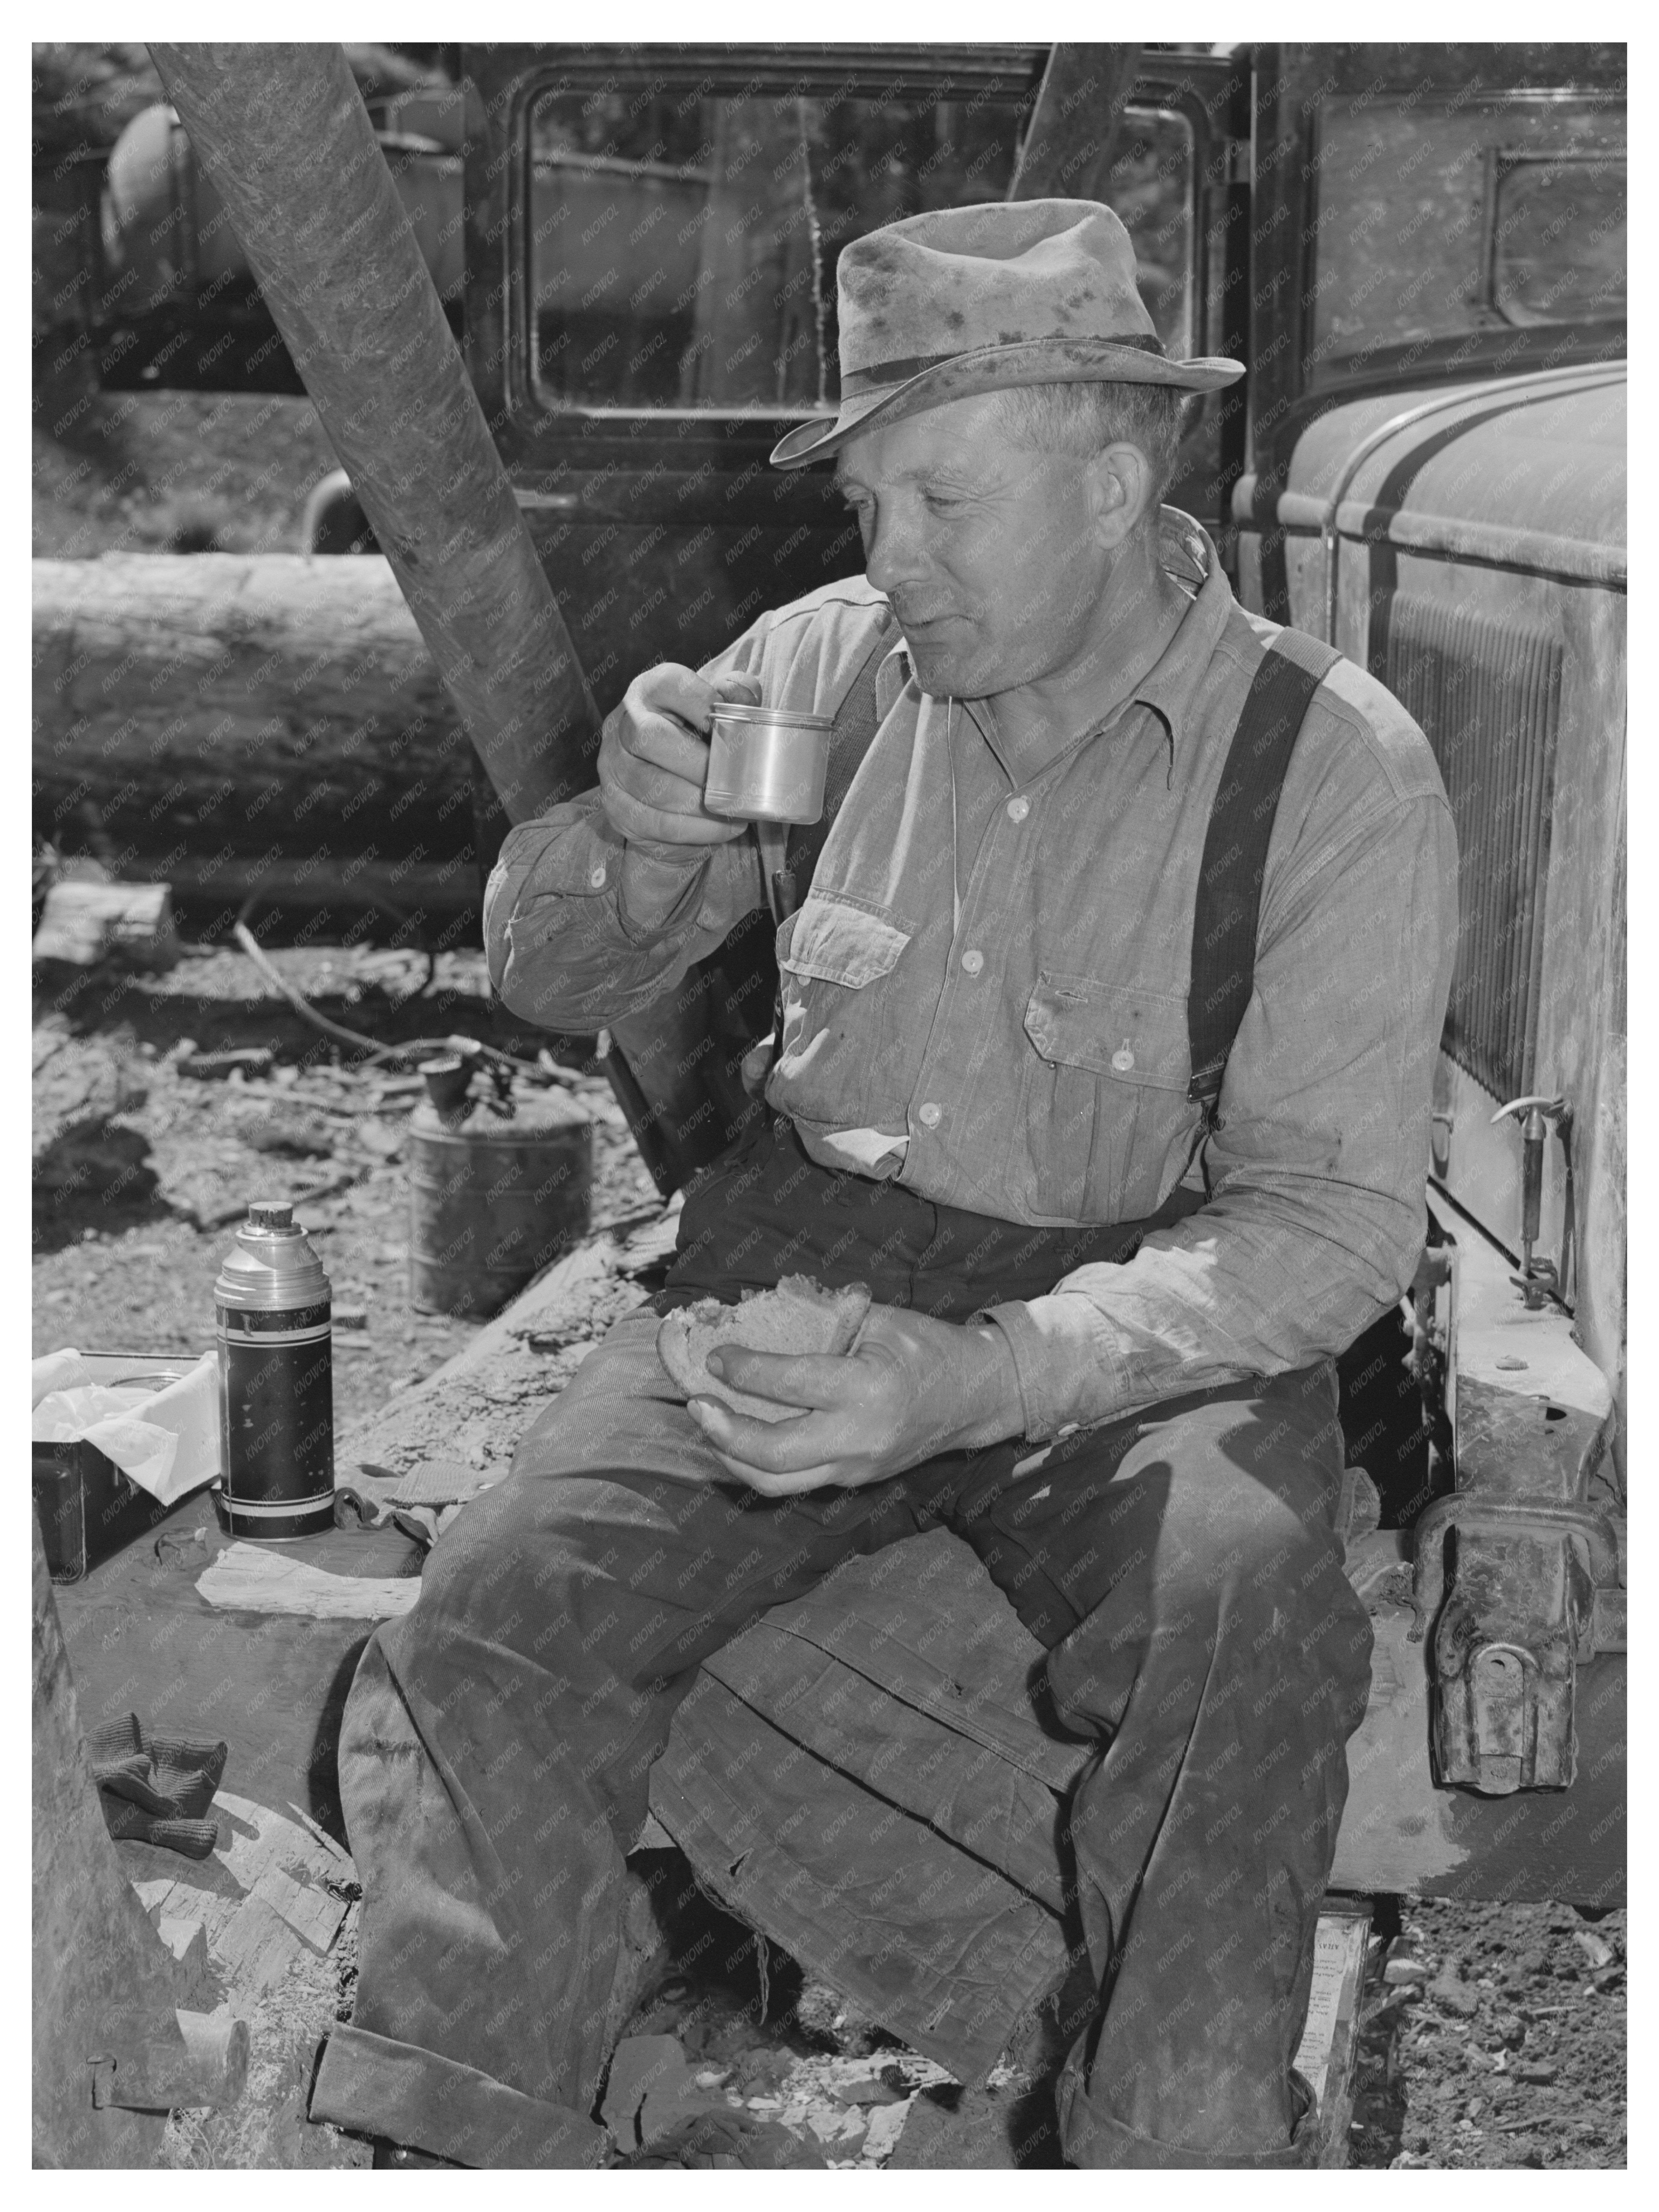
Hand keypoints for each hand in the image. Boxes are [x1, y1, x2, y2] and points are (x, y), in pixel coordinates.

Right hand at [597, 664, 761, 851]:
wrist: (666, 791)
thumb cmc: (698, 742)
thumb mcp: (718, 712)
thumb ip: (735, 696)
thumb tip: (741, 695)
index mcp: (648, 691)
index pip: (669, 685)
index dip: (703, 703)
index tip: (732, 728)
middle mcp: (622, 724)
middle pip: (650, 737)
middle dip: (699, 764)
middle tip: (734, 782)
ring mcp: (612, 767)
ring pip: (653, 787)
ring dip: (702, 804)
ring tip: (736, 809)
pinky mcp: (616, 807)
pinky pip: (657, 823)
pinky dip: (697, 829)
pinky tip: (724, 827)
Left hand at [687, 1306, 1024, 1495]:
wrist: (977, 1397)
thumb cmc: (926, 1346)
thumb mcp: (879, 1319)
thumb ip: (823, 1319)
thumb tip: (756, 1312)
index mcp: (867, 1388)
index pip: (790, 1384)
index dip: (744, 1370)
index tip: (716, 1355)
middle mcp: (859, 1436)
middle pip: (772, 1452)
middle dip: (724, 1431)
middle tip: (697, 1404)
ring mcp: (856, 1467)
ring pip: (776, 1482)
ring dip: (732, 1457)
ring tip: (709, 1425)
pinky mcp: (853, 1480)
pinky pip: (794, 1482)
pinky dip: (758, 1463)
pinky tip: (738, 1438)